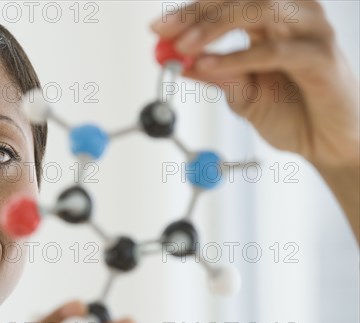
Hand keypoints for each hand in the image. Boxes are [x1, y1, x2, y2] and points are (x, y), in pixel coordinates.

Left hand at [151, 0, 358, 168]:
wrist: (328, 145)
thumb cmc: (293, 115)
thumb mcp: (242, 95)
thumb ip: (215, 75)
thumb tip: (178, 61)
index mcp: (271, 20)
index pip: (227, 1)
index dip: (190, 11)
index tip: (157, 29)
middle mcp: (292, 16)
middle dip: (196, 13)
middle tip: (164, 32)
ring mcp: (309, 32)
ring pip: (259, 10)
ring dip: (214, 27)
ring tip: (184, 48)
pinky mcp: (320, 57)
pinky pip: (274, 50)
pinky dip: (237, 56)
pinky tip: (208, 66)